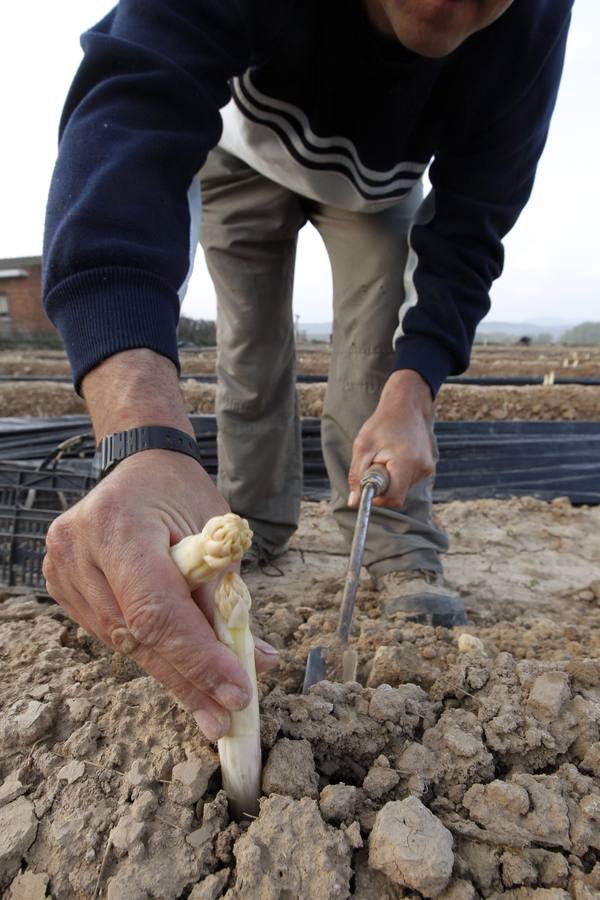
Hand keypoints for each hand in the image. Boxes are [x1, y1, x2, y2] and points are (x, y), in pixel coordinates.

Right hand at [43, 451, 278, 740]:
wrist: (139, 468)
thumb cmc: (182, 496)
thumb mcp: (218, 536)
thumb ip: (228, 599)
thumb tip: (255, 663)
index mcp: (118, 524)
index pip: (156, 608)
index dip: (196, 657)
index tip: (236, 691)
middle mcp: (78, 547)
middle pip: (137, 634)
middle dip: (187, 680)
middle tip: (223, 718)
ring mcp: (62, 567)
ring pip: (123, 642)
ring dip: (170, 674)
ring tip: (210, 702)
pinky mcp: (60, 584)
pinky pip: (110, 633)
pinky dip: (148, 650)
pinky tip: (178, 666)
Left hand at [347, 369, 434, 508]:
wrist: (407, 404)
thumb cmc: (382, 423)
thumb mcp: (363, 447)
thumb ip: (357, 476)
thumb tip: (353, 503)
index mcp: (406, 463)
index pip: (392, 498)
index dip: (377, 497)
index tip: (367, 484)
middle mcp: (422, 468)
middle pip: (397, 494)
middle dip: (382, 485)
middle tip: (375, 463)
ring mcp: (428, 468)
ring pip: (402, 487)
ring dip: (390, 478)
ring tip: (386, 454)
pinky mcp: (428, 466)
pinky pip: (408, 479)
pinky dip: (398, 473)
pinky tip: (395, 454)